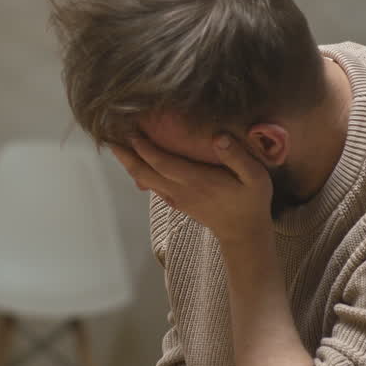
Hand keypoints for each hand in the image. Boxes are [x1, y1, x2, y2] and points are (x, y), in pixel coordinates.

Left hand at [111, 135, 272, 244]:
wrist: (243, 234)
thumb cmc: (250, 202)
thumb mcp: (255, 178)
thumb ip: (237, 157)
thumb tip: (218, 137)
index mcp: (196, 180)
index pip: (162, 163)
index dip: (145, 148)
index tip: (131, 132)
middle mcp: (180, 189)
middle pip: (144, 172)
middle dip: (126, 156)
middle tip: (110, 138)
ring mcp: (175, 197)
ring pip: (145, 180)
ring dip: (129, 164)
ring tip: (117, 147)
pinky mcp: (176, 201)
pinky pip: (152, 186)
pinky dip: (140, 173)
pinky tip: (135, 163)